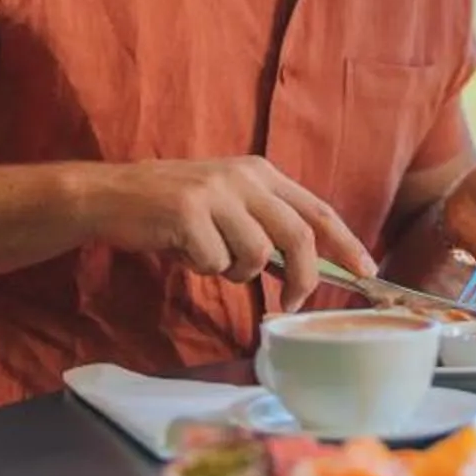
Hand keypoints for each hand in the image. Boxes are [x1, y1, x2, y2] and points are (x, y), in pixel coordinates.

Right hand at [86, 155, 372, 307]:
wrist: (109, 196)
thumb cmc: (170, 210)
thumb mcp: (225, 204)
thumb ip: (262, 225)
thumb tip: (304, 267)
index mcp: (259, 172)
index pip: (317, 208)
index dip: (345, 242)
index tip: (366, 271)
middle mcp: (243, 176)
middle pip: (297, 235)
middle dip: (303, 277)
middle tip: (294, 303)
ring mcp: (216, 192)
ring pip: (254, 255)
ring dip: (233, 271)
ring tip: (206, 256)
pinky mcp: (187, 212)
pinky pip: (214, 261)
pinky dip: (200, 267)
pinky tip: (180, 250)